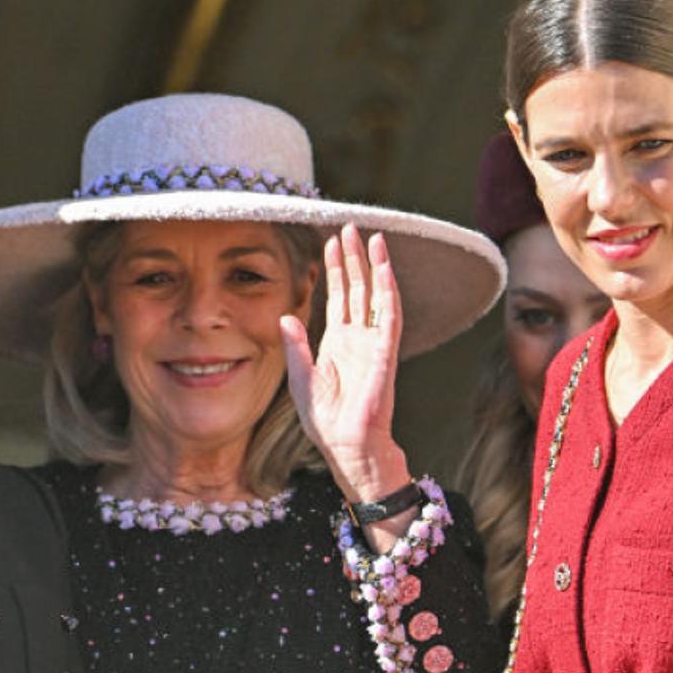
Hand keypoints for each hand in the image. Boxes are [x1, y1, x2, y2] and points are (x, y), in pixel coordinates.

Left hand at [281, 223, 409, 501]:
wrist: (346, 445)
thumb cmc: (325, 420)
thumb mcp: (301, 379)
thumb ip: (295, 346)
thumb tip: (285, 316)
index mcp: (338, 343)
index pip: (338, 297)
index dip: (335, 270)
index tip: (331, 241)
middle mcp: (358, 338)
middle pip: (357, 289)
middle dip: (354, 258)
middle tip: (351, 227)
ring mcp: (374, 343)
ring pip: (375, 295)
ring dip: (375, 267)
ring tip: (372, 237)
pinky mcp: (385, 353)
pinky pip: (388, 316)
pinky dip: (387, 291)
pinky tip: (384, 269)